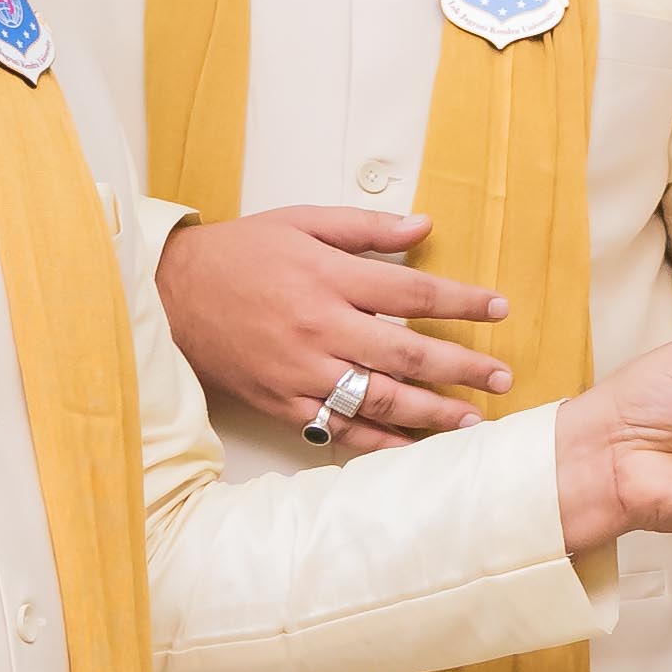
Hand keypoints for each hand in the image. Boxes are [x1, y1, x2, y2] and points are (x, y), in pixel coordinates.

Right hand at [160, 207, 517, 451]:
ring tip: (473, 420)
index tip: (500, 310)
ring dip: (432, 413)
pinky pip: (339, 430)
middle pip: (407, 352)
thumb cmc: (241, 253)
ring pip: (379, 399)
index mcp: (329, 278)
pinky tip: (413, 450)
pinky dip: (379, 445)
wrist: (169, 294)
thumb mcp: (301, 221)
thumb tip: (424, 225)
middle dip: (463, 367)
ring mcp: (301, 371)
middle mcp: (320, 327)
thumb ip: (365, 227)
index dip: (462, 303)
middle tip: (502, 377)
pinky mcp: (282, 403)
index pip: (413, 292)